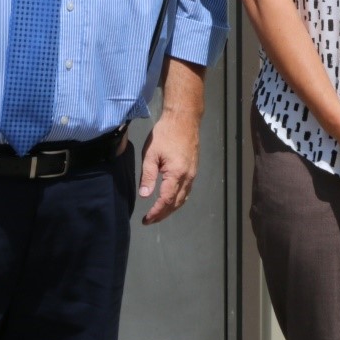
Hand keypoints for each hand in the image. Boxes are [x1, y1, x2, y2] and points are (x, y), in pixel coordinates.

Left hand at [137, 107, 199, 225]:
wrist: (184, 119)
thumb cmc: (165, 133)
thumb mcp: (151, 154)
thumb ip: (148, 176)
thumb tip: (145, 195)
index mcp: (176, 173)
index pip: (166, 200)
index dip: (156, 212)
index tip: (146, 219)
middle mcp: (188, 176)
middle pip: (176, 203)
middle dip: (163, 214)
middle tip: (150, 220)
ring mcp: (193, 173)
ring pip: (183, 198)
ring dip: (171, 208)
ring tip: (158, 214)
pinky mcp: (193, 169)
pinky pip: (187, 190)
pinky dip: (178, 199)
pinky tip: (170, 200)